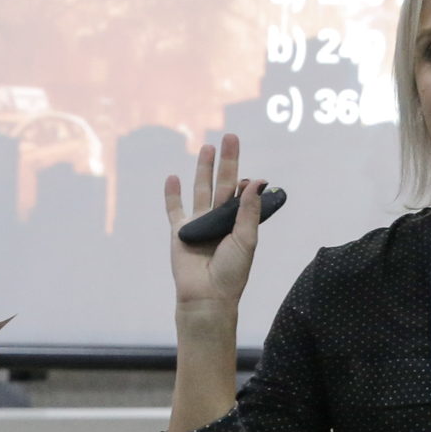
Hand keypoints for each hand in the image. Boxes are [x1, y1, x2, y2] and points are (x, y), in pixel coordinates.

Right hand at [165, 134, 264, 318]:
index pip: (242, 195)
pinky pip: (174, 209)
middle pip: (222, 183)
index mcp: (238, 222)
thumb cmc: (231, 272)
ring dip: (203, 168)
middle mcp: (219, 219)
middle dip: (226, 161)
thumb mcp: (247, 239)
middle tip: (230, 136)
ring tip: (207, 147)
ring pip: (201, 189)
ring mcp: (199, 223)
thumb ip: (249, 210)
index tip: (249, 179)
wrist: (206, 295)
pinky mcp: (180, 230)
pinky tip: (173, 177)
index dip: (246, 183)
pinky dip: (172, 194)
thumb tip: (258, 180)